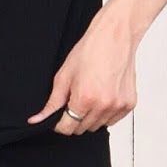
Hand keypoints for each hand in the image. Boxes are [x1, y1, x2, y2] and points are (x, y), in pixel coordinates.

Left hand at [28, 7, 137, 135]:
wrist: (115, 37)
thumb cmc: (91, 51)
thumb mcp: (64, 76)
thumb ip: (52, 103)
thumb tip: (37, 120)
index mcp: (85, 99)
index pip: (67, 128)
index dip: (59, 123)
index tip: (59, 116)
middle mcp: (103, 106)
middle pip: (81, 129)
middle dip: (74, 118)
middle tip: (75, 99)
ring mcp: (118, 106)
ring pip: (97, 126)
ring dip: (90, 117)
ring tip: (91, 95)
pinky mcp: (129, 104)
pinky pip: (112, 121)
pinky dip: (105, 114)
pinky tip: (103, 96)